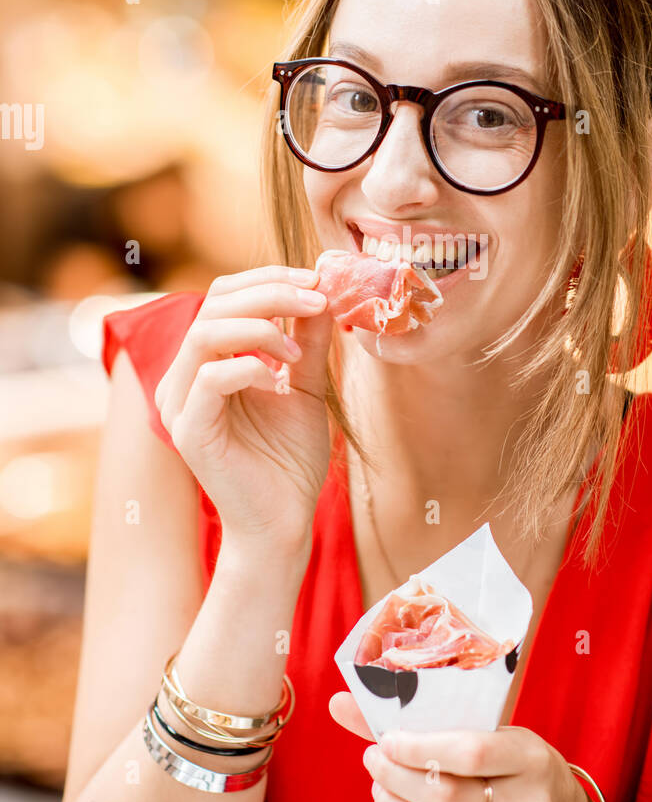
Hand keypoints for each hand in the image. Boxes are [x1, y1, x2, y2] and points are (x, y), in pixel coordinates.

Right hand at [153, 265, 332, 547]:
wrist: (284, 522)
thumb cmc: (289, 459)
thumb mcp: (307, 386)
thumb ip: (308, 341)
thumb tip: (323, 291)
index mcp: (206, 361)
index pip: (222, 296)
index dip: (268, 278)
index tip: (316, 280)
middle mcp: (183, 378)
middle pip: (213, 305)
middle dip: (271, 294)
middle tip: (317, 299)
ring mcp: (179, 404)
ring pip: (205, 333)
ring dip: (260, 327)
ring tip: (298, 351)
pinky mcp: (188, 431)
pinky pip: (210, 377)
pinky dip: (250, 367)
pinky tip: (281, 382)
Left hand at [328, 692, 592, 801]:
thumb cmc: (515, 763)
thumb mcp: (491, 730)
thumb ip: (424, 719)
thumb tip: (341, 702)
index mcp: (530, 756)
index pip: (469, 753)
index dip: (418, 748)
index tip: (387, 740)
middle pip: (446, 798)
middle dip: (396, 778)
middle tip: (374, 761)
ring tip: (380, 788)